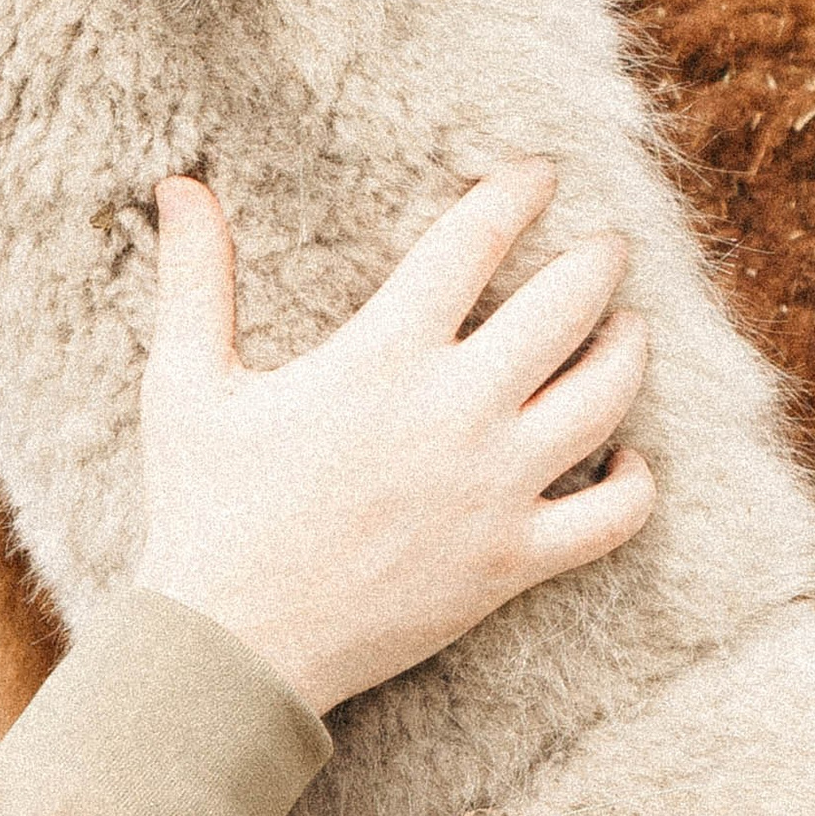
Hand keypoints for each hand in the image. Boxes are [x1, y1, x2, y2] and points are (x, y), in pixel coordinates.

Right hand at [133, 162, 652, 720]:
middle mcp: (455, 412)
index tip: (537, 173)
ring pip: (606, 397)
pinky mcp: (514, 561)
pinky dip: (636, 480)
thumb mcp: (186, 382)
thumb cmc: (204, 507)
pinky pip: (614, 516)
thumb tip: (178, 184)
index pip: (474, 242)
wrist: (234, 642)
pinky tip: (626, 456)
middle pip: (565, 307)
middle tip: (606, 244)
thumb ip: (195, 277)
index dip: (516, 193)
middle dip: (597, 262)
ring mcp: (496, 490)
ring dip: (628, 349)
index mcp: (381, 356)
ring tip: (628, 326)